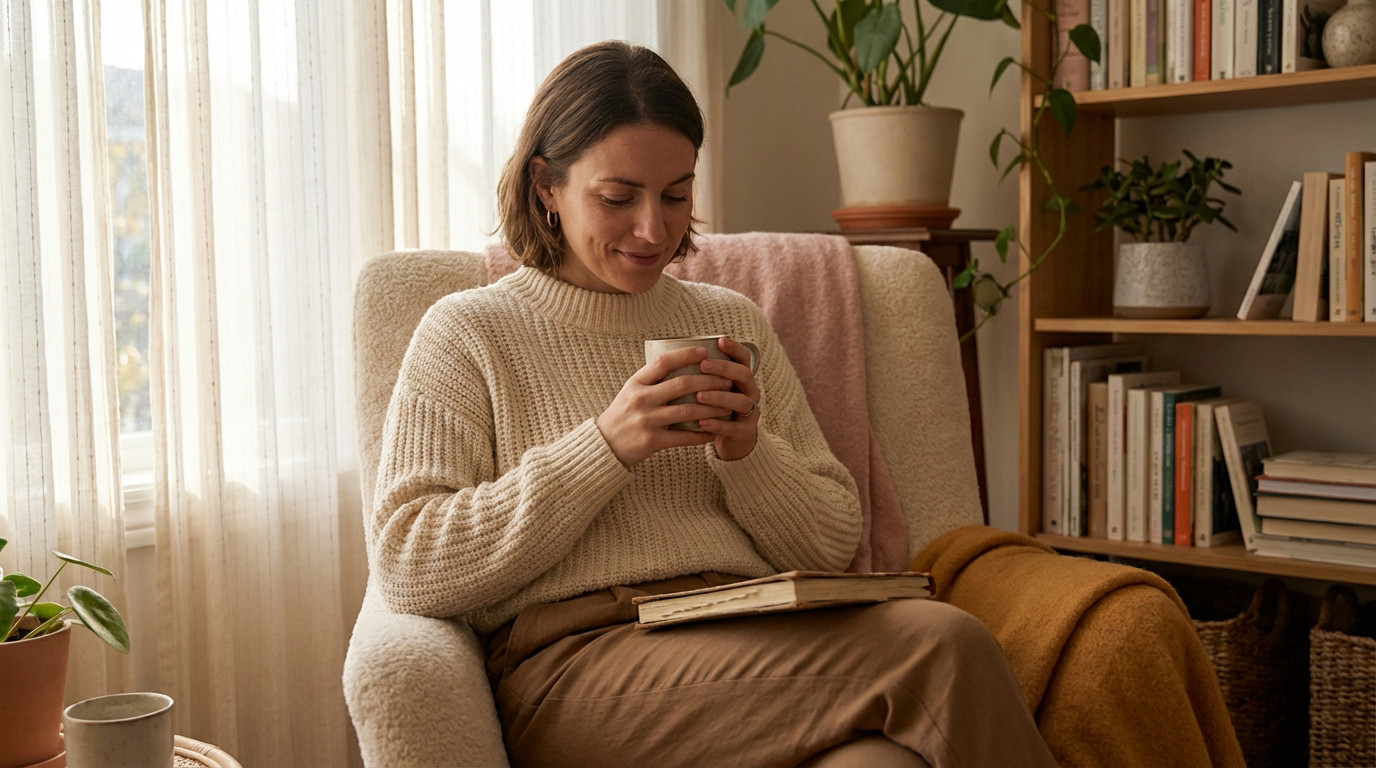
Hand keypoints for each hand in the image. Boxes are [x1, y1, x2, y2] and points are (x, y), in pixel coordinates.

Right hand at [596, 345, 734, 466]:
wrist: (605, 445)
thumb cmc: (624, 414)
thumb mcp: (632, 390)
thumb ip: (653, 379)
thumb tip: (683, 361)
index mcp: (636, 383)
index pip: (663, 362)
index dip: (686, 355)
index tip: (705, 352)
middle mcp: (641, 399)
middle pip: (682, 385)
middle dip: (709, 381)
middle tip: (727, 381)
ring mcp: (647, 421)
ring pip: (688, 411)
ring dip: (712, 408)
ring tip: (727, 406)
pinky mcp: (652, 441)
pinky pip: (684, 437)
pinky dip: (703, 434)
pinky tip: (715, 431)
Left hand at [694, 336, 760, 461]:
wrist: (731, 439)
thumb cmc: (715, 407)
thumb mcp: (713, 388)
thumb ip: (702, 374)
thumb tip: (672, 352)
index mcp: (742, 378)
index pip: (744, 358)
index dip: (734, 348)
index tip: (719, 341)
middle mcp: (750, 392)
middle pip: (744, 374)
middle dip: (724, 368)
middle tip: (703, 365)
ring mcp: (750, 412)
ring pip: (741, 401)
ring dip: (720, 397)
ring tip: (699, 395)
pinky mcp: (744, 433)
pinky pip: (733, 428)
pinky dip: (717, 424)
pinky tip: (702, 422)